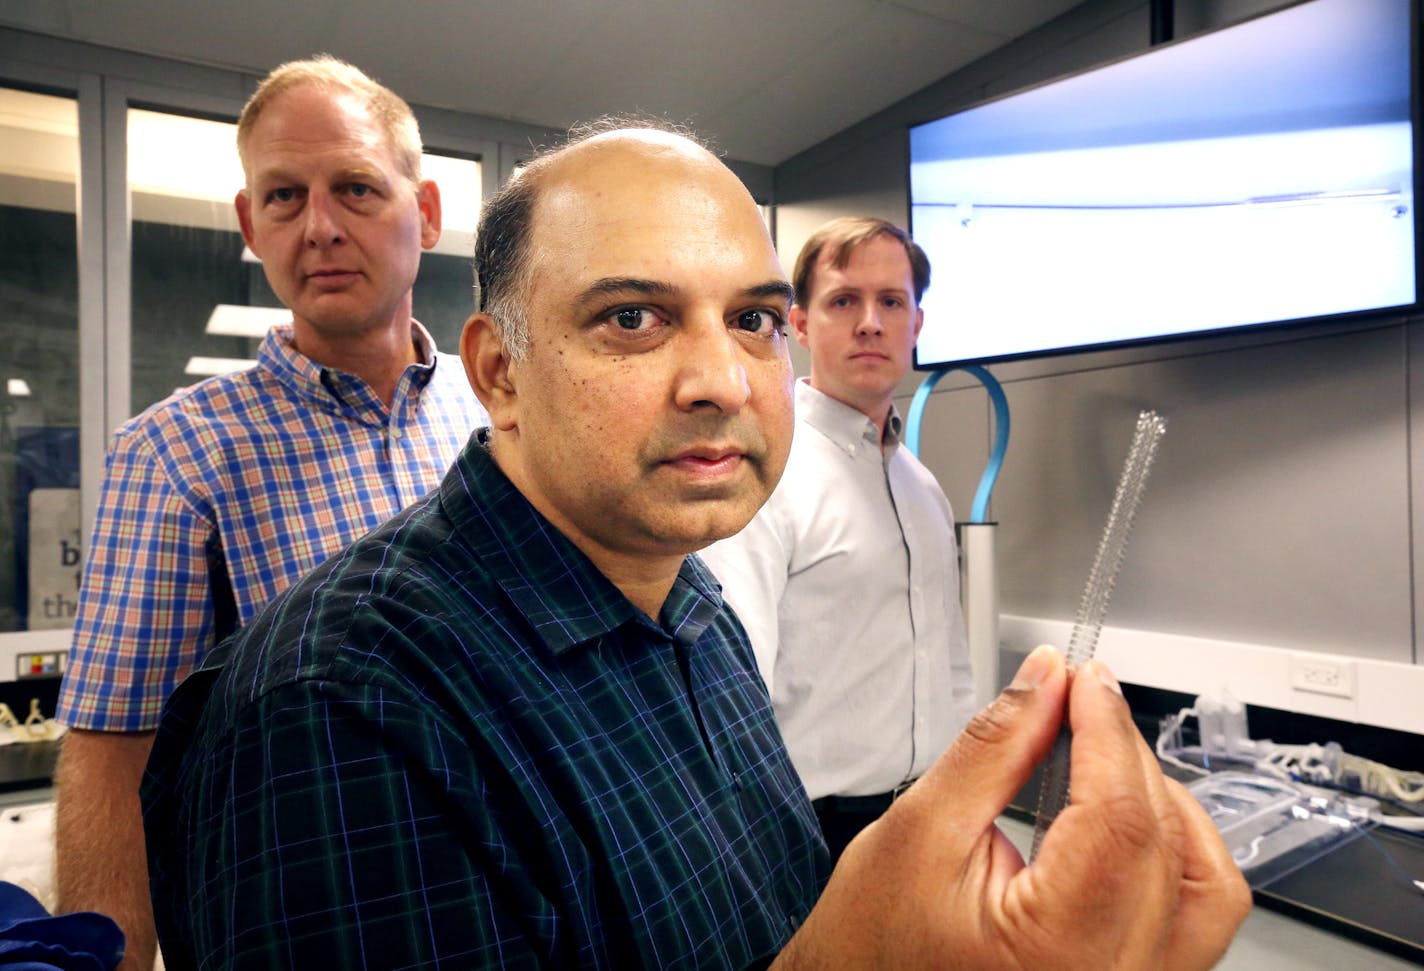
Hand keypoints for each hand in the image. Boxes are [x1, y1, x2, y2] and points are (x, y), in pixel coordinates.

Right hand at [775, 645, 1250, 969]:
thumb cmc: (872, 947)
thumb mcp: (920, 831)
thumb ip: (993, 749)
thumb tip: (1044, 683)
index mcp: (1058, 950)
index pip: (1119, 815)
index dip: (1106, 729)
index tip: (1084, 680)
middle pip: (1165, 839)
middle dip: (1126, 753)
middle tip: (1078, 702)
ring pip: (1207, 884)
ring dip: (1166, 805)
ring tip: (1105, 760)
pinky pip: (1195, 918)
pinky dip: (1174, 855)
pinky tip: (1126, 818)